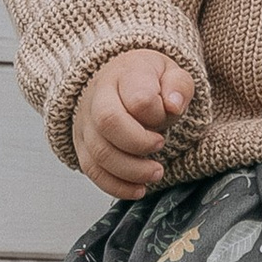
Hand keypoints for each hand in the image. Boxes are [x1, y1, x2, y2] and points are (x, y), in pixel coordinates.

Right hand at [73, 49, 197, 197]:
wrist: (117, 80)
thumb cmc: (147, 80)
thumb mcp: (170, 73)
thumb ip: (178, 85)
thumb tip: (174, 105)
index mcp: (125, 74)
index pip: (138, 99)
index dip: (157, 114)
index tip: (169, 115)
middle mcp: (99, 96)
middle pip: (108, 122)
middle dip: (139, 144)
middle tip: (160, 146)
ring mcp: (87, 122)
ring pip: (99, 152)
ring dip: (132, 171)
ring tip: (155, 172)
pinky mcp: (82, 145)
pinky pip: (92, 171)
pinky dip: (116, 186)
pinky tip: (137, 189)